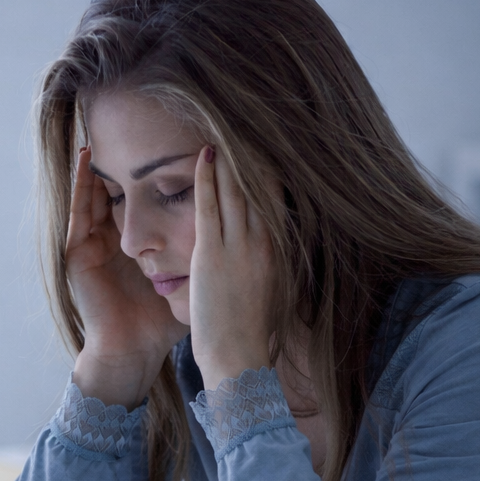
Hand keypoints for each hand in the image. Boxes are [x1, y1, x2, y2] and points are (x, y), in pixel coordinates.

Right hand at [67, 147, 188, 406]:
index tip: (172, 143)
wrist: (132, 351)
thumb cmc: (159, 324)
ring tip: (104, 128)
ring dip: (99, 163)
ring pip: (96, 194)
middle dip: (126, 160)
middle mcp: (112, 241)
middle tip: (136, 122)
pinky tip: (84, 160)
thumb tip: (246, 247)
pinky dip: (79, 184)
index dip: (155, 173)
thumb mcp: (187, 281)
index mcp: (137, 246)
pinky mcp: (76, 253)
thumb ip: (207, 262)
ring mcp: (92, 245)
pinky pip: (77, 210)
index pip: (144, 200)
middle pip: (120, 191)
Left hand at [189, 146, 275, 390]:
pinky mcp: (213, 253)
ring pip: (235, 189)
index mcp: (275, 251)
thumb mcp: (267, 292)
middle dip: (249, 155)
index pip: (273, 198)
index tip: (261, 146)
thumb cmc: (248, 333)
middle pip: (257, 186)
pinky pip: (209, 205)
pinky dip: (207, 177)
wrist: (239, 357)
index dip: (266, 169)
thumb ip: (264, 266)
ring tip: (222, 128)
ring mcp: (238, 246)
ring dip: (228, 157)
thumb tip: (264, 252)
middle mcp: (262, 242)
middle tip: (241, 123)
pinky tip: (204, 154)